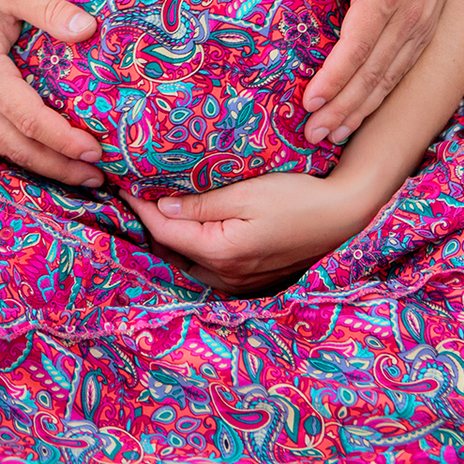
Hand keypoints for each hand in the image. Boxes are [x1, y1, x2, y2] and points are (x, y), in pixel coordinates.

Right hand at [0, 0, 104, 188]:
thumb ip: (50, 9)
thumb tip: (88, 29)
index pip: (30, 120)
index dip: (64, 140)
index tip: (96, 149)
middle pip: (19, 148)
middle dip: (60, 167)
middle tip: (99, 178)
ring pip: (6, 150)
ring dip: (45, 166)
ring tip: (82, 174)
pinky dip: (26, 154)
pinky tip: (50, 155)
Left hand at [121, 170, 368, 295]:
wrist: (344, 215)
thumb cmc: (297, 197)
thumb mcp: (246, 193)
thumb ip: (201, 203)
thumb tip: (160, 206)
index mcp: (219, 252)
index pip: (163, 230)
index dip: (139, 205)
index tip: (120, 182)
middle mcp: (225, 275)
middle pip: (170, 250)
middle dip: (149, 222)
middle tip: (132, 191)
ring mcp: (238, 281)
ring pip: (186, 261)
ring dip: (168, 236)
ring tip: (152, 205)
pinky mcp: (250, 278)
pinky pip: (206, 265)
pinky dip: (190, 246)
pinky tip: (187, 225)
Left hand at [301, 0, 463, 145]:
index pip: (357, 47)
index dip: (334, 79)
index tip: (309, 101)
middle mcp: (408, 19)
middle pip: (372, 75)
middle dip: (341, 109)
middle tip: (312, 135)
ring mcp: (420, 28)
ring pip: (388, 81)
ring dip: (359, 111)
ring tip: (331, 134)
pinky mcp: (425, 32)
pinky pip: (400, 73)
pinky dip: (379, 99)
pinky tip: (361, 113)